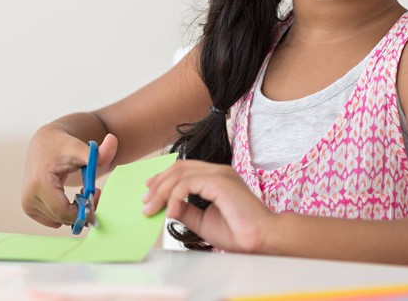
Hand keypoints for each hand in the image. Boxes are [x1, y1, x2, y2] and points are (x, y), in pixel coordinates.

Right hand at [21, 129, 117, 228]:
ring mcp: (27, 204)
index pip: (64, 212)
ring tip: (80, 192)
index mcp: (39, 184)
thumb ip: (98, 152)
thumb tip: (113, 140)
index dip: (84, 209)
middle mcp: (28, 197)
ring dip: (74, 211)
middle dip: (82, 209)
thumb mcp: (81, 148)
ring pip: (59, 221)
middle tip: (92, 191)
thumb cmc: (62, 146)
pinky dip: (64, 212)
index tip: (96, 193)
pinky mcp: (28, 208)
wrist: (43, 144)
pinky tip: (68, 197)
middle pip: (63, 218)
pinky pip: (53, 220)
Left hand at [142, 160, 275, 252]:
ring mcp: (220, 174)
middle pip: (179, 167)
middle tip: (145, 202)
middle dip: (158, 184)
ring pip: (180, 173)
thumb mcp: (203, 221)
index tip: (149, 192)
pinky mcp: (220, 182)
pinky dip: (174, 196)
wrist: (262, 239)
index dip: (163, 178)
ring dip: (161, 191)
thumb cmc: (240, 232)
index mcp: (216, 178)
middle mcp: (218, 172)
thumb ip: (186, 210)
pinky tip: (171, 211)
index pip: (184, 169)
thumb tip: (167, 206)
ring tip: (152, 208)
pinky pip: (188, 183)